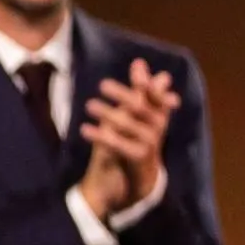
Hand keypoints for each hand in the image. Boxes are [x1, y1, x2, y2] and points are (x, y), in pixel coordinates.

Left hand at [81, 58, 179, 210]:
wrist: (131, 181)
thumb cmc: (132, 141)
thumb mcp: (134, 114)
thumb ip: (139, 90)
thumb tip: (139, 62)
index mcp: (158, 114)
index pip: (157, 95)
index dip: (149, 84)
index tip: (137, 71)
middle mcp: (159, 127)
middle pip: (142, 107)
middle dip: (124, 94)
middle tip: (102, 85)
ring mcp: (151, 144)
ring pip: (130, 124)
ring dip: (109, 113)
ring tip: (89, 105)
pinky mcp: (140, 159)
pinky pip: (121, 145)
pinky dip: (102, 136)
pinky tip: (85, 129)